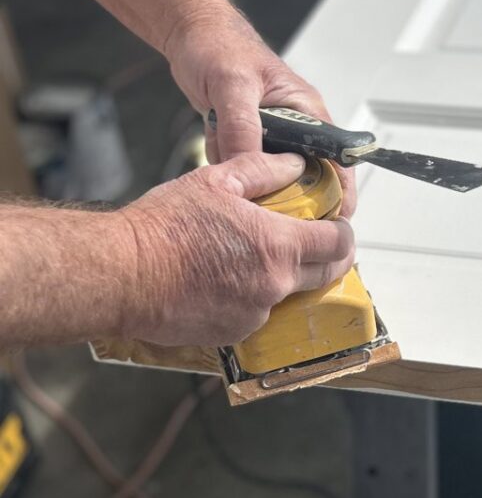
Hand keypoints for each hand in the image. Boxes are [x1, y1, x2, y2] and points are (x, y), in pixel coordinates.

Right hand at [118, 152, 354, 345]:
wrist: (120, 275)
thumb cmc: (164, 227)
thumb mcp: (218, 180)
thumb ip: (265, 170)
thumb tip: (295, 164)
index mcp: (278, 246)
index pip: (338, 243)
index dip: (344, 232)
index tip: (338, 224)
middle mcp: (273, 285)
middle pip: (325, 274)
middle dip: (329, 257)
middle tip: (316, 240)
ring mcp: (254, 314)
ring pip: (290, 294)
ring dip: (286, 276)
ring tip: (256, 255)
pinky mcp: (231, 334)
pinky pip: (258, 313)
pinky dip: (254, 296)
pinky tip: (229, 277)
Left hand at [164, 10, 356, 217]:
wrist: (193, 38)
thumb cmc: (223, 47)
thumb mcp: (233, 85)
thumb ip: (242, 126)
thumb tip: (246, 166)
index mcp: (307, 111)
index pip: (336, 159)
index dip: (339, 192)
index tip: (334, 222)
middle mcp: (294, 128)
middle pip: (305, 178)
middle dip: (289, 197)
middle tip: (273, 217)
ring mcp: (270, 137)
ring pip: (270, 178)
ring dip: (251, 183)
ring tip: (235, 177)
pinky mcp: (247, 142)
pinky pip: (241, 171)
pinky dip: (226, 169)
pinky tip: (213, 149)